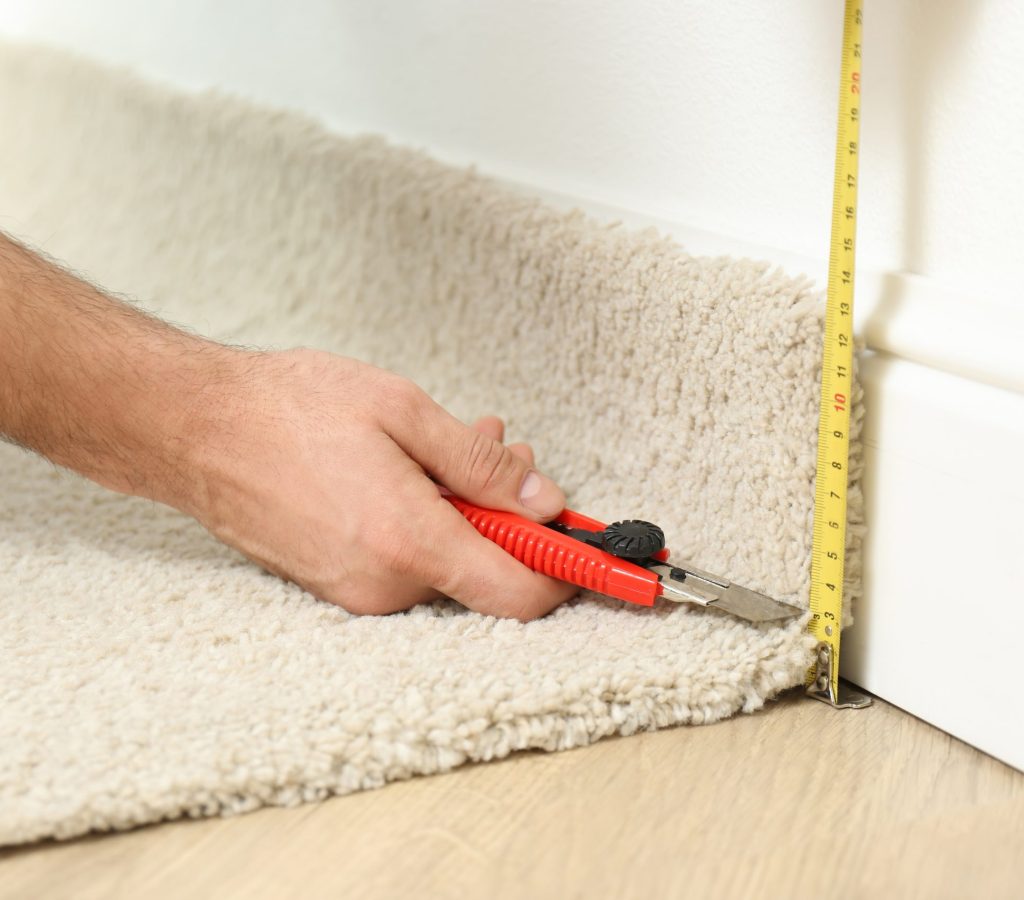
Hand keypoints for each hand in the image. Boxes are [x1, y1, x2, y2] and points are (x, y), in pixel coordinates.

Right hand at [186, 348, 578, 619]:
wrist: (193, 429)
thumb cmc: (289, 410)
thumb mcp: (404, 413)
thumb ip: (481, 465)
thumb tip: (542, 498)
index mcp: (409, 543)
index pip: (520, 594)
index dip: (568, 573)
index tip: (596, 551)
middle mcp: (384, 585)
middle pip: (487, 574)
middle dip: (510, 517)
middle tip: (507, 454)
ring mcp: (355, 592)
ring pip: (446, 564)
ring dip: (465, 512)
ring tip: (450, 447)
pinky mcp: (335, 584)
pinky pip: (406, 564)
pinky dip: (427, 524)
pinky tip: (414, 472)